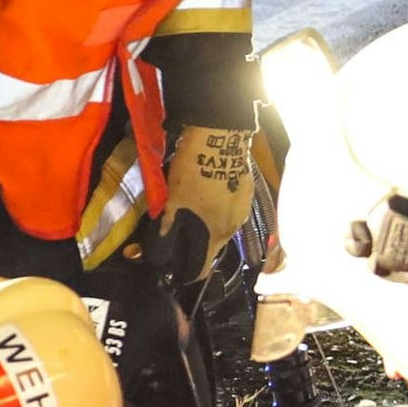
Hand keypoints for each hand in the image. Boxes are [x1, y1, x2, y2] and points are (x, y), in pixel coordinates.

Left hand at [162, 128, 256, 267]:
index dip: (190, 271)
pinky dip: (220, 205)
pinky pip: (232, 207)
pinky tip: (208, 190)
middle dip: (198, 240)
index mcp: (217, 233)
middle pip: (215, 243)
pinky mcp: (248, 189)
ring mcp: (245, 207)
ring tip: (193, 206)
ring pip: (223, 223)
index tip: (178, 268)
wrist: (220, 136)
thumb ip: (167, 225)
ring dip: (209, 220)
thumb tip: (159, 244)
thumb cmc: (193, 170)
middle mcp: (235, 225)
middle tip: (180, 228)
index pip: (205, 266)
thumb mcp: (173, 199)